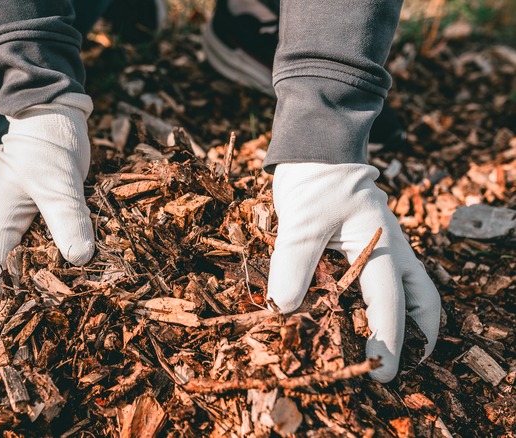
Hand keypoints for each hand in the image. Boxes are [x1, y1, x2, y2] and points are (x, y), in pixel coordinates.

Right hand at [0, 93, 95, 328]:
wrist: (52, 116)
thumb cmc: (48, 146)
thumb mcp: (58, 183)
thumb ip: (67, 218)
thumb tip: (79, 260)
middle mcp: (1, 224)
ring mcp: (15, 219)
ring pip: (1, 260)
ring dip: (2, 287)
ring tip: (9, 317)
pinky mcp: (34, 214)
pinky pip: (24, 248)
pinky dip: (26, 269)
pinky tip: (40, 281)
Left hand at [266, 163, 440, 381]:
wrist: (316, 149)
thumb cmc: (312, 182)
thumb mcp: (300, 223)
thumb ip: (293, 266)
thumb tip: (284, 310)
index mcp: (382, 245)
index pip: (390, 301)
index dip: (388, 339)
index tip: (380, 372)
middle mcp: (392, 249)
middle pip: (422, 299)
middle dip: (418, 336)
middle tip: (402, 367)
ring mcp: (385, 246)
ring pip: (413, 289)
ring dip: (410, 320)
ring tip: (394, 349)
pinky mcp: (369, 245)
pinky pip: (388, 279)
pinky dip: (387, 303)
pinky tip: (364, 317)